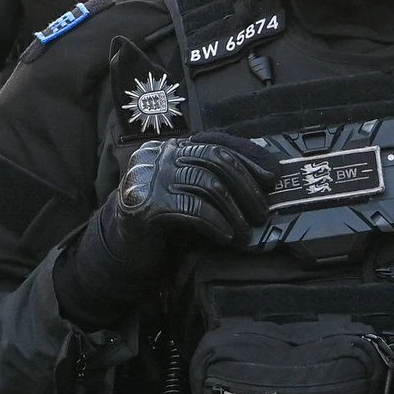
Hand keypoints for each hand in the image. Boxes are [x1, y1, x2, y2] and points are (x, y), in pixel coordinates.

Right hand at [52, 132, 278, 325]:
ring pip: (207, 183)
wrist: (120, 250)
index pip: (216, 143)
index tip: (273, 176)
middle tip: (262, 213)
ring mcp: (149, 177)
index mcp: (170, 148)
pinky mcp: (144, 203)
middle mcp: (158, 155)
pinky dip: (215, 222)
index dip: (249, 157)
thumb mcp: (187, 194)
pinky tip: (225, 236)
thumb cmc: (161, 224)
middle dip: (246, 187)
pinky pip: (192, 208)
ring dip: (234, 211)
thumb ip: (211, 179)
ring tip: (246, 233)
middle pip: (215, 160)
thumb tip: (263, 177)